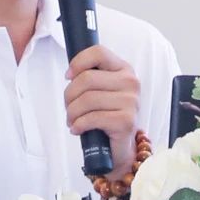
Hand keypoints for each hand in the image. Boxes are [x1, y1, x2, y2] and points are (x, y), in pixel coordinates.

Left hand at [63, 45, 140, 174]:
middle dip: (69, 95)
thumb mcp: (100, 90)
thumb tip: (70, 74)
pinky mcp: (126, 121)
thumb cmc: (106, 115)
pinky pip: (92, 118)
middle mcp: (131, 82)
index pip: (98, 53)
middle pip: (86, 78)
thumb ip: (90, 77)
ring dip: (72, 112)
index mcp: (124, 69)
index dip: (78, 63)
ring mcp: (131, 102)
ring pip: (87, 99)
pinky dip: (79, 124)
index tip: (68, 76)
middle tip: (68, 107)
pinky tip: (77, 129)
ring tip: (72, 120)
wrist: (120, 146)